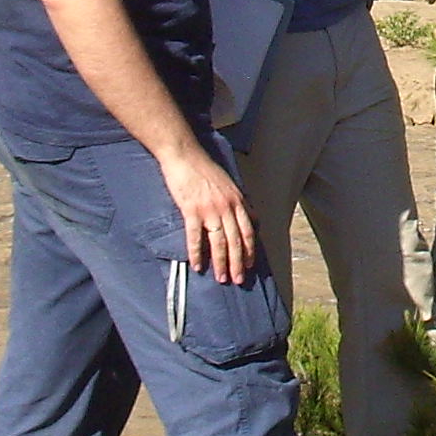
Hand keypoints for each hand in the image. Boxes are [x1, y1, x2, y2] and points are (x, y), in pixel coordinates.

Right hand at [156, 142, 255, 284]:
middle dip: (238, 263)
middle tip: (238, 280)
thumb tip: (251, 218)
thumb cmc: (205, 170)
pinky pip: (195, 237)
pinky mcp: (191, 210)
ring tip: (221, 278)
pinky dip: (197, 253)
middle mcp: (226, 206)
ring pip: (219, 242)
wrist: (185, 156)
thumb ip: (240, 202)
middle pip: (236, 241)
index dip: (250, 250)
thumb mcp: (230, 185)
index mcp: (237, 201)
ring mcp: (209, 209)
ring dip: (221, 263)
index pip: (248, 231)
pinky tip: (198, 266)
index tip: (250, 266)